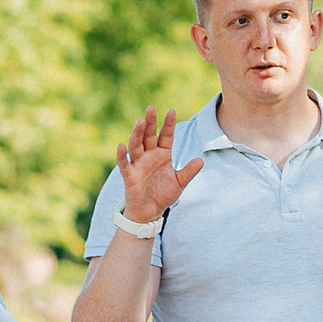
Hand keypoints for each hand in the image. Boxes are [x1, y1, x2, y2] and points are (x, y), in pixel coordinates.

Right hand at [116, 107, 202, 222]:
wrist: (151, 212)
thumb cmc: (163, 194)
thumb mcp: (179, 182)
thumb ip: (189, 172)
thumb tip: (201, 161)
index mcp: (162, 154)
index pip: (165, 136)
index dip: (168, 124)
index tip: (171, 110)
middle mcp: (149, 155)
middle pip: (148, 136)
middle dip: (149, 123)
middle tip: (150, 109)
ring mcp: (138, 164)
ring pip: (136, 145)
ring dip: (137, 134)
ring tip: (139, 122)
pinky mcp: (130, 176)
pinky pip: (125, 164)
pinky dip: (122, 155)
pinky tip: (121, 146)